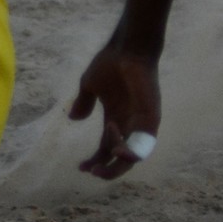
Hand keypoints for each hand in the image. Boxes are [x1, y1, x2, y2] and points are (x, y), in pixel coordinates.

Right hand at [68, 43, 161, 179]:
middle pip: (121, 156)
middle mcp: (130, 124)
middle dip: (108, 169)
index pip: (107, 147)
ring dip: (119, 163)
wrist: (126, 49)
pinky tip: (118, 152)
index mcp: (115, 119)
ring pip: (133, 154)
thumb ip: (83, 102)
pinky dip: (132, 151)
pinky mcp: (150, 117)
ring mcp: (141, 122)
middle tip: (92, 172)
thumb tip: (72, 118)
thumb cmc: (110, 64)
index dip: (95, 160)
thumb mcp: (90, 85)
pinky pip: (144, 142)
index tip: (81, 167)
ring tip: (102, 165)